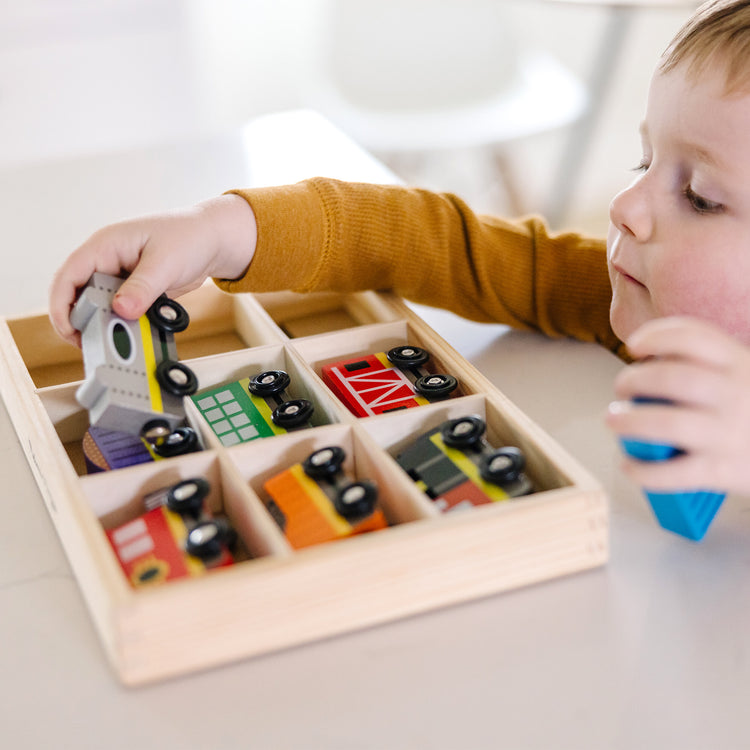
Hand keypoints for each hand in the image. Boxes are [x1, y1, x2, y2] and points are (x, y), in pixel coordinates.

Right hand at [49, 194, 256, 346]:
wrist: (214, 240)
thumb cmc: (190, 236)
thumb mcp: (166, 262)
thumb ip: (143, 287)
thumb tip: (122, 310)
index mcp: (105, 246)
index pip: (69, 276)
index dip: (62, 305)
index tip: (70, 330)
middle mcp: (107, 262)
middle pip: (79, 296)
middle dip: (84, 321)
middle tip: (97, 344)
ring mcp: (120, 277)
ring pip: (100, 307)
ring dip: (107, 324)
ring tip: (120, 342)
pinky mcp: (135, 291)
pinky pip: (122, 311)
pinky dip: (125, 324)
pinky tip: (136, 335)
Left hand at [606, 316, 749, 495]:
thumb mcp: (748, 377)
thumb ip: (713, 367)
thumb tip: (650, 370)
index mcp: (741, 364)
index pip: (694, 337)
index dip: (657, 336)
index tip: (634, 345)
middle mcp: (736, 394)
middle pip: (672, 379)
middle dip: (634, 380)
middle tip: (622, 388)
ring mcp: (729, 433)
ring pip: (666, 423)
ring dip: (630, 421)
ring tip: (614, 421)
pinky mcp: (723, 470)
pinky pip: (673, 471)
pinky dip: (643, 469)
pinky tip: (630, 465)